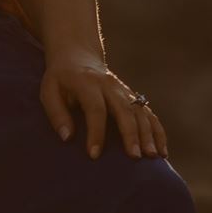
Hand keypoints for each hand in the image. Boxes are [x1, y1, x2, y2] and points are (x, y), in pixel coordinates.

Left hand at [38, 53, 167, 160]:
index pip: (95, 109)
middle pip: (124, 110)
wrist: (78, 56)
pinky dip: (158, 132)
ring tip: (152, 156)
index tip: (94, 155)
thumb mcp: (49, 91)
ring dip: (148, 134)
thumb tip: (67, 138)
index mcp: (87, 83)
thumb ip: (56, 113)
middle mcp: (110, 86)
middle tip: (134, 157)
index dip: (96, 132)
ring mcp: (124, 91)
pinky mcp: (132, 97)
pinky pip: (149, 114)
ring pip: (141, 112)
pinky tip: (162, 151)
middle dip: (130, 134)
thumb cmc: (60, 79)